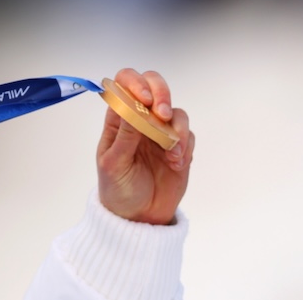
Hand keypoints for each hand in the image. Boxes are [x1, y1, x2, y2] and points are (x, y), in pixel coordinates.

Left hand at [96, 68, 193, 224]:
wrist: (139, 218)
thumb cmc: (117, 189)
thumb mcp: (114, 163)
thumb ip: (125, 135)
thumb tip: (132, 106)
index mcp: (118, 119)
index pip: (124, 85)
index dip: (135, 83)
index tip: (144, 99)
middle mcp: (140, 120)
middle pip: (155, 87)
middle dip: (162, 94)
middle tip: (162, 114)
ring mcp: (161, 133)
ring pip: (176, 112)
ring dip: (177, 129)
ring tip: (171, 154)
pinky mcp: (179, 148)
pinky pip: (188, 136)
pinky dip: (185, 147)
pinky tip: (175, 164)